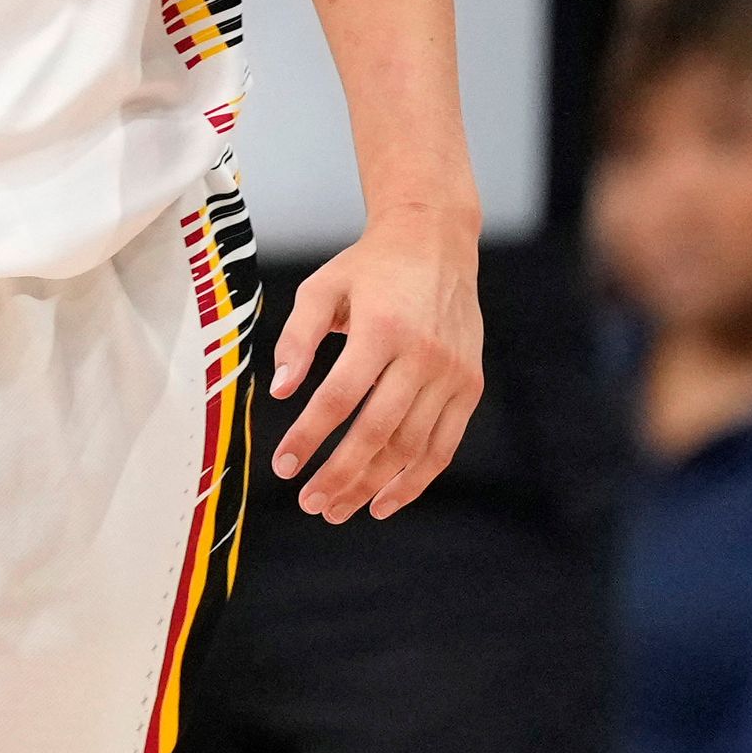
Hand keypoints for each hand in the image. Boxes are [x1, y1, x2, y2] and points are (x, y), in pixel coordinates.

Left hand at [271, 204, 480, 521]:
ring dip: (373, 485)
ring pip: (412, 447)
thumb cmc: (369, 268)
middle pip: (378, 431)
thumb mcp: (321, 288)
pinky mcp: (471, 386)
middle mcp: (422, 354)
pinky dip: (416, 480)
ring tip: (337, 509)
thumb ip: (296, 338)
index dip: (309, 437)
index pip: (339, 398)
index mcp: (381, 328)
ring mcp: (452, 373)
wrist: (435, 243)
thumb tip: (280, 390)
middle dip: (341, 475)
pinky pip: (444, 446)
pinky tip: (384, 502)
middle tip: (310, 503)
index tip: (283, 468)